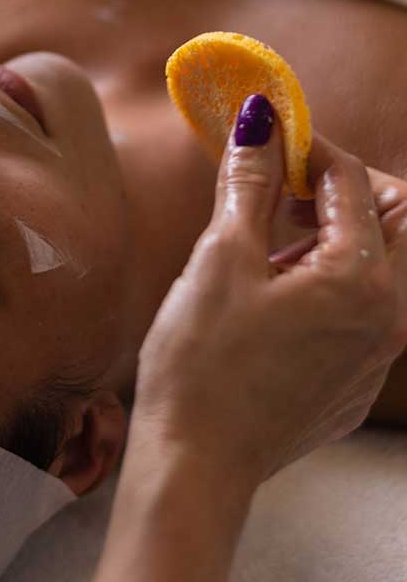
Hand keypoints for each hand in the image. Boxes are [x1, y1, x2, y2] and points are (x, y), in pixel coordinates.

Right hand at [130, 96, 406, 488]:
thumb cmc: (201, 362)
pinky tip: (274, 293)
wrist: (196, 461)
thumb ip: (248, 184)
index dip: (311, 147)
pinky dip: (329, 278)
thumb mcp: (220, 259)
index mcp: (361, 280)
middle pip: (397, 219)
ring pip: (381, 265)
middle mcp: (388, 318)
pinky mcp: (352, 380)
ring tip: (270, 239)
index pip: (354, 182)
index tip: (270, 137)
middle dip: (346, 187)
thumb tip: (258, 121)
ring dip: (335, 233)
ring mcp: (374, 355)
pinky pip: (362, 308)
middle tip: (287, 184)